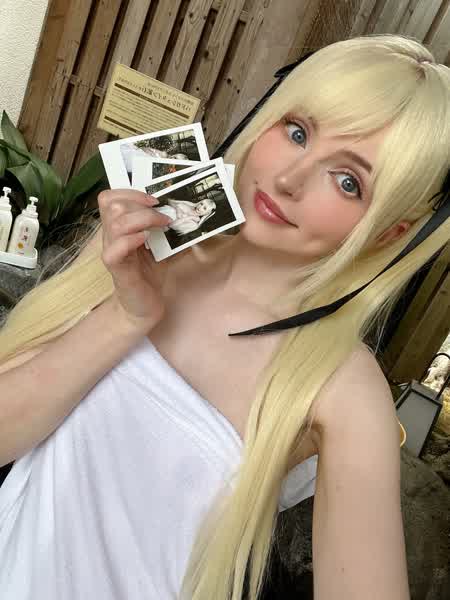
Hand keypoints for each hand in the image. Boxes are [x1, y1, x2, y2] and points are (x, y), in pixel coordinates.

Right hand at [97, 189, 172, 333]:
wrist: (144, 307)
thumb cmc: (151, 275)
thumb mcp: (165, 247)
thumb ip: (172, 230)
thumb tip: (191, 215)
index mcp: (119, 227)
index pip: (110, 198)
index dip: (130, 192)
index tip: (155, 200)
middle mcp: (111, 237)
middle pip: (112, 205)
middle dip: (141, 204)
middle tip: (163, 215)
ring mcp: (112, 251)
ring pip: (115, 223)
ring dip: (143, 219)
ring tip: (162, 226)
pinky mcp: (117, 269)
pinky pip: (115, 249)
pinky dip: (132, 240)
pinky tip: (147, 241)